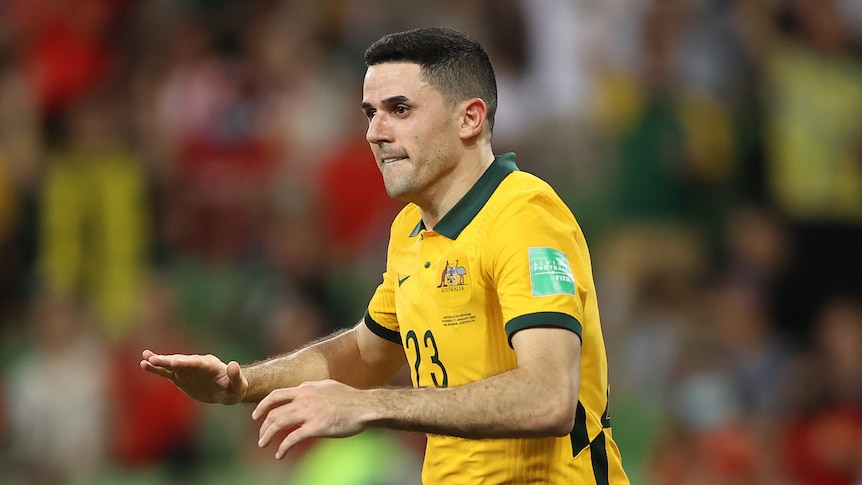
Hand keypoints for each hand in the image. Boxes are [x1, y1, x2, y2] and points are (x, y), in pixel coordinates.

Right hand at [140, 349, 247, 403]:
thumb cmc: (235, 388)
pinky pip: (167, 373)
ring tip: (144, 359)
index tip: (174, 362)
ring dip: (158, 362)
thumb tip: (233, 364)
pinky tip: (144, 364)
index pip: (196, 362)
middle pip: (180, 361)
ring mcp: (187, 370)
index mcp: (210, 365)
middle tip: (152, 358)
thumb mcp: (239, 385)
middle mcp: (196, 365)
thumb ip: (236, 376)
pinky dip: (156, 369)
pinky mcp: (181, 378)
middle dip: (167, 360)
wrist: (227, 390)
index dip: (186, 362)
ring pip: (170, 365)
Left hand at [252, 379, 370, 458]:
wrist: (365, 406)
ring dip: (267, 436)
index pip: (276, 395)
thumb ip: (312, 390)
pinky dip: (282, 447)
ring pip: (278, 424)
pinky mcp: (316, 427)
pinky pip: (292, 438)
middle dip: (263, 426)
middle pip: (274, 412)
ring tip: (264, 445)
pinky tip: (279, 454)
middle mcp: (304, 398)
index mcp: (305, 388)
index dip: (262, 406)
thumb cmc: (350, 398)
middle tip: (261, 436)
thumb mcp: (327, 386)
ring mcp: (309, 412)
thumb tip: (303, 391)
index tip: (256, 416)